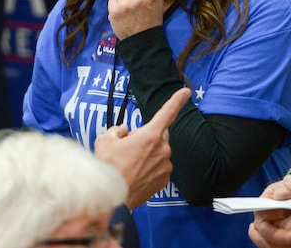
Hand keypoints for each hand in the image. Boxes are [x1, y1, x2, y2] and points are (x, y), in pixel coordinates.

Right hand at [95, 87, 190, 207]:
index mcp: (150, 136)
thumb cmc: (108, 168)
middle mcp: (162, 150)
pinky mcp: (164, 179)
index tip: (186, 91)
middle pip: (157, 134)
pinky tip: (136, 173)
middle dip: (146, 136)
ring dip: (147, 153)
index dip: (176, 100)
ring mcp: (165, 165)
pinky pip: (159, 166)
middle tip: (128, 147)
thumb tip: (124, 131)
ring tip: (129, 163)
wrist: (113, 199)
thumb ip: (117, 130)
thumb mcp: (105, 140)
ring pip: (158, 151)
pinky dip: (149, 166)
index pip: (167, 113)